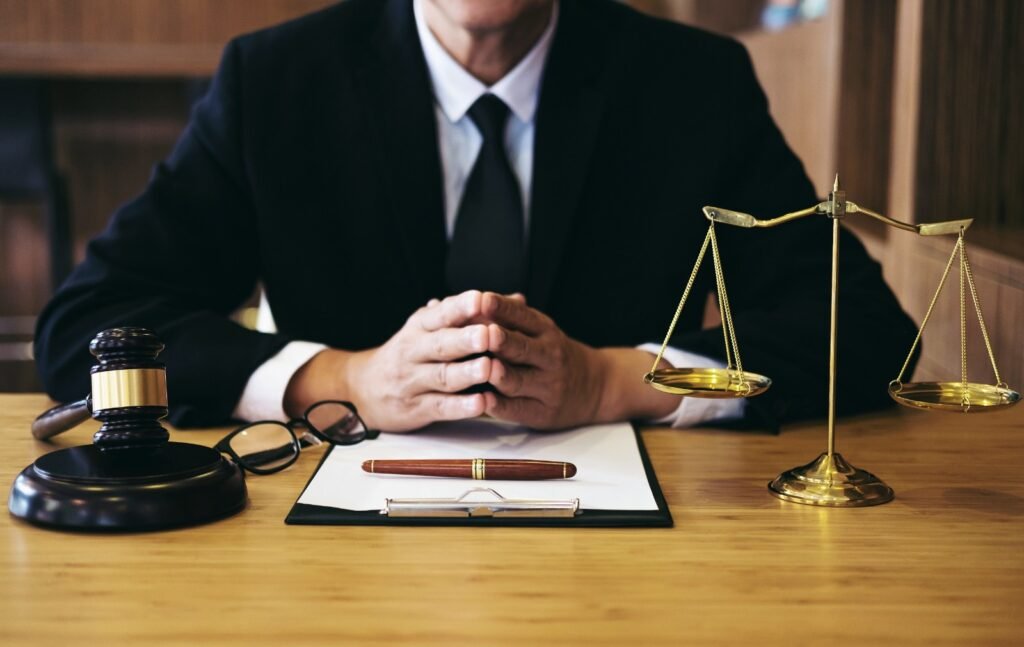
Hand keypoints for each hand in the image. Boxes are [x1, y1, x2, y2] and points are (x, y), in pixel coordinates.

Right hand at [286, 291, 494, 431]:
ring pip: (442, 376)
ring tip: (488, 368)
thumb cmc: (410, 353)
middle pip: (441, 344)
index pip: (441, 313)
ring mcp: (413, 381)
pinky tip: (481, 403)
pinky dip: (461, 406)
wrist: (363, 388)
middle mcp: (414, 350)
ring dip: (467, 373)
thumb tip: (516, 299)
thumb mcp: (432, 327)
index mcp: (420, 326)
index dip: (461, 307)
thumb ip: (472, 314)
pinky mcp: (416, 408)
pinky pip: (440, 407)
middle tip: (488, 335)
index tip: (481, 299)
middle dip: (466, 339)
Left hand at [481, 293, 680, 428]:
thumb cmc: (553, 353)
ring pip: (518, 381)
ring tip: (484, 368)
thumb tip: (475, 302)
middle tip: (484, 334)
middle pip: (522, 349)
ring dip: (500, 375)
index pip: (523, 316)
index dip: (503, 309)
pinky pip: (517, 409)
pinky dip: (499, 406)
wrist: (596, 387)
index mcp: (545, 331)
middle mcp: (549, 357)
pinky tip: (483, 400)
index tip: (484, 300)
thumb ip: (511, 318)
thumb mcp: (541, 330)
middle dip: (502, 341)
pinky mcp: (541, 413)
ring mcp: (547, 387)